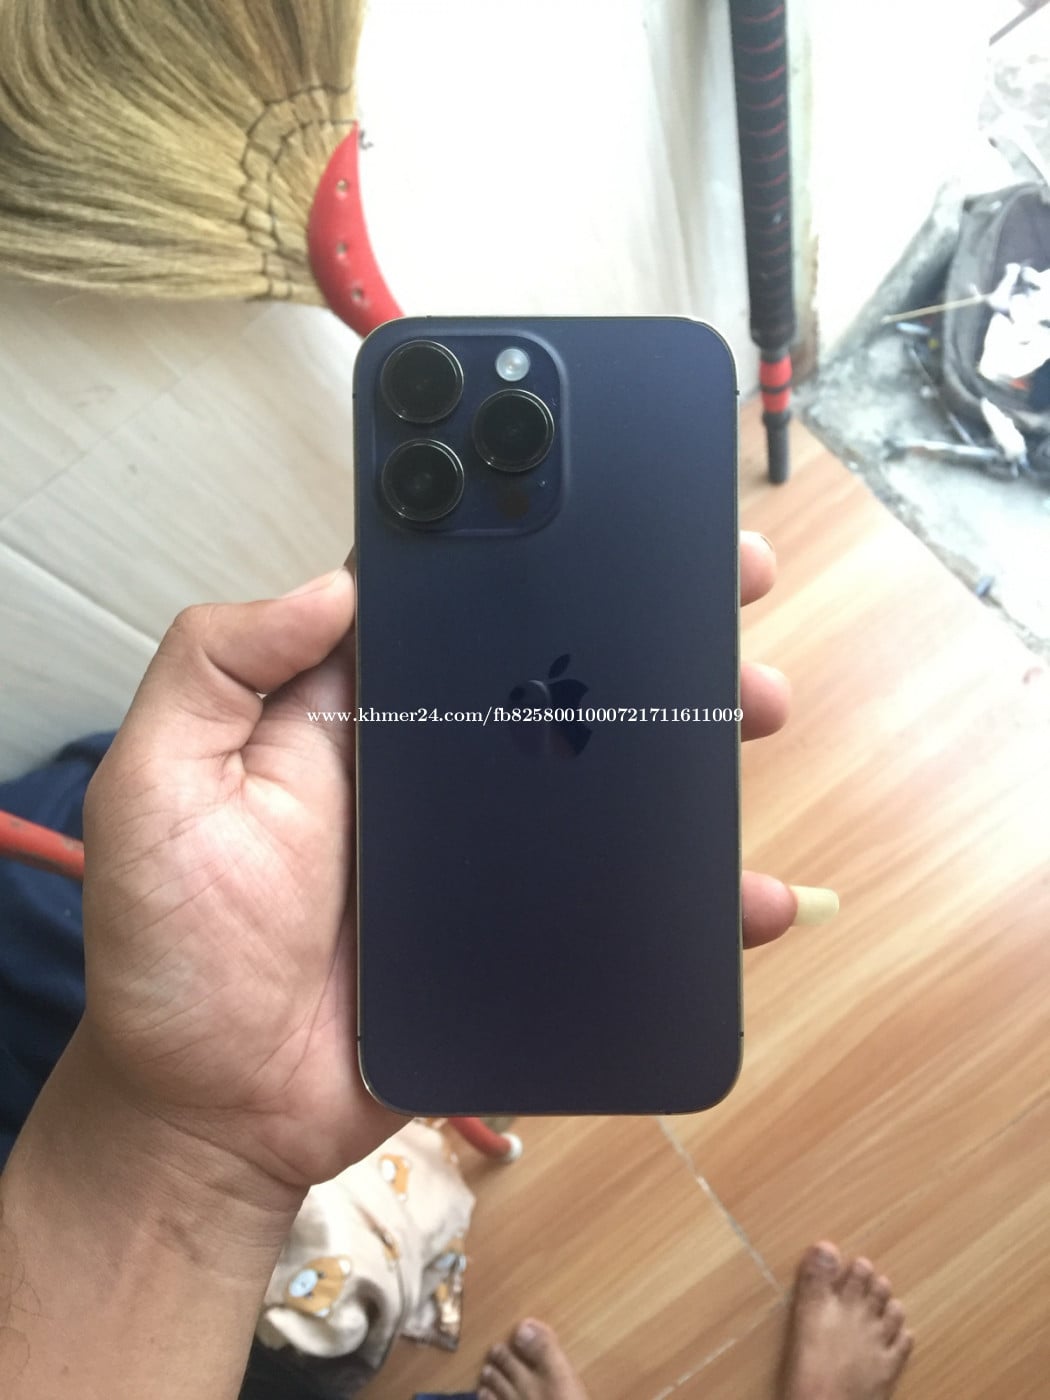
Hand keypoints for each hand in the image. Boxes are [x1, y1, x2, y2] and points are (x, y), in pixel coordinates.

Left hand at [80, 534, 794, 1195]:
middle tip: (728, 584)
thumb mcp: (156, 786)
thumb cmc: (172, 951)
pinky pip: (620, 897)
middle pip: (556, 668)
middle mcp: (432, 761)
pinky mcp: (521, 927)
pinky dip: (694, 895)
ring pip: (606, 768)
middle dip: (644, 619)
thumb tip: (336, 581)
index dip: (525, 537)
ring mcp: (486, 847)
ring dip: (688, 729)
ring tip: (754, 704)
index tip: (603, 493)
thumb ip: (214, 665)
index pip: (451, 599)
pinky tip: (750, 889)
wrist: (217, 1112)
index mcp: (355, 711)